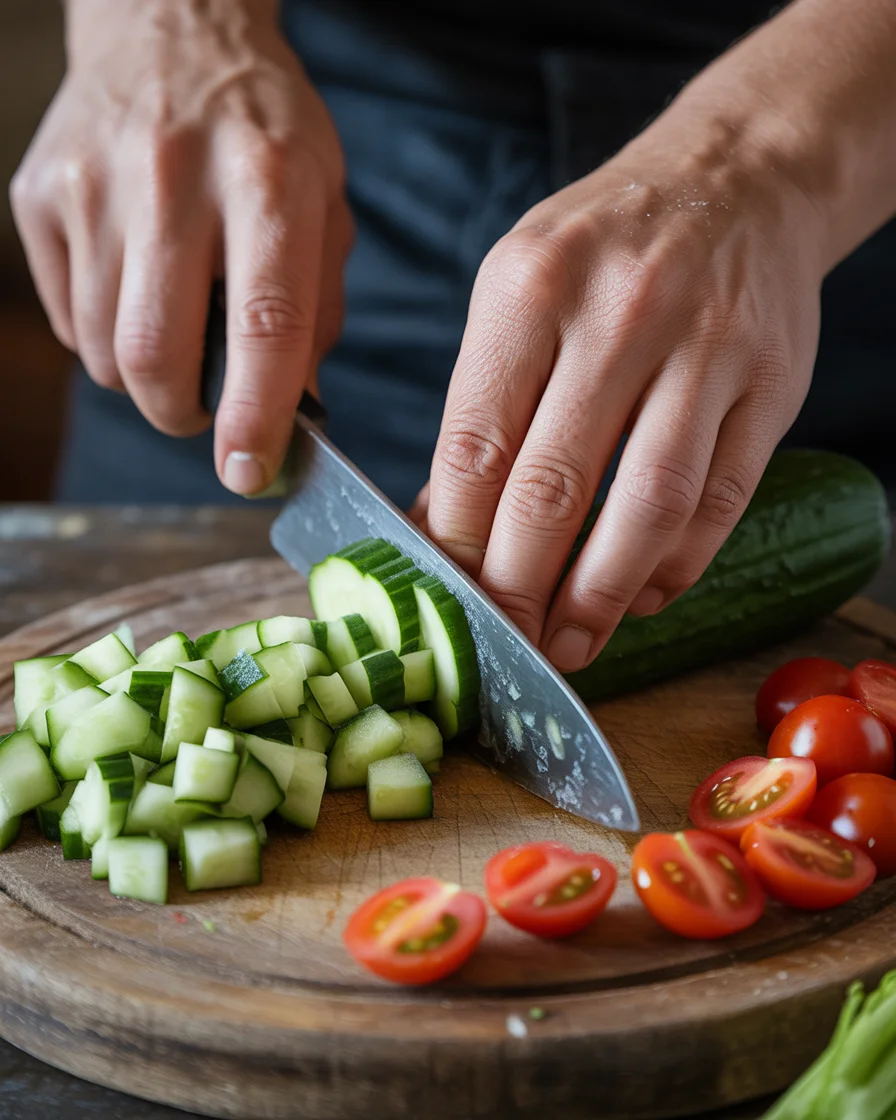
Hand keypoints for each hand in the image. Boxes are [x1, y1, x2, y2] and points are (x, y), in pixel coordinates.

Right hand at [10, 0, 351, 493]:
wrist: (170, 28)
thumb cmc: (264, 131)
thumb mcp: (326, 203)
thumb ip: (318, 309)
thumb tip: (295, 410)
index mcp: (268, 181)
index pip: (264, 324)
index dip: (255, 416)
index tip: (250, 472)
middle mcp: (173, 178)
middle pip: (155, 354)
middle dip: (181, 415)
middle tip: (206, 413)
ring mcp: (94, 184)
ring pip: (102, 349)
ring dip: (143, 377)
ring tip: (174, 331)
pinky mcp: (39, 195)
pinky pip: (66, 318)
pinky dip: (103, 336)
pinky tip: (134, 291)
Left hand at [421, 109, 824, 670]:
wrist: (738, 176)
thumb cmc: (607, 244)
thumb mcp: (518, 288)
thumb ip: (481, 403)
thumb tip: (441, 521)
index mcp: (530, 287)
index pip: (475, 446)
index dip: (456, 541)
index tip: (449, 596)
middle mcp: (620, 314)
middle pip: (553, 487)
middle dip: (519, 588)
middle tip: (505, 639)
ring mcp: (706, 349)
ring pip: (646, 507)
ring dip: (601, 596)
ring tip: (570, 642)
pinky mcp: (773, 384)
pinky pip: (721, 501)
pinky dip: (677, 566)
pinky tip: (641, 595)